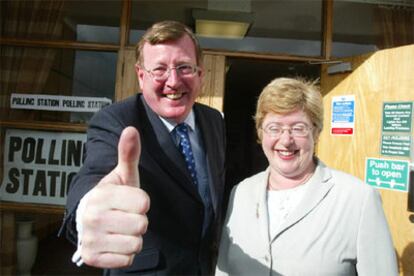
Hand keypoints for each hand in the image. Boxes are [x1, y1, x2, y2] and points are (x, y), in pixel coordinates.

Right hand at [80, 127, 149, 267]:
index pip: (144, 203)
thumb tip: (131, 129)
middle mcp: (92, 217)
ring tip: (120, 228)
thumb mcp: (122, 175)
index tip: (129, 200)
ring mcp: (91, 239)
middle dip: (138, 221)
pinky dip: (125, 253)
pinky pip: (127, 259)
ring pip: (136, 243)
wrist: (88, 220)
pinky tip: (115, 242)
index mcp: (101, 195)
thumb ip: (128, 154)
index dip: (141, 202)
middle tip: (125, 216)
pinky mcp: (92, 257)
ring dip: (132, 237)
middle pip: (142, 224)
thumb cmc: (112, 196)